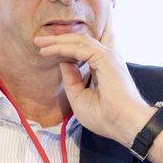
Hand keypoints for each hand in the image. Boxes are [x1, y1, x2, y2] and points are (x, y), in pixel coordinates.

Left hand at [31, 26, 153, 144]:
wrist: (123, 123)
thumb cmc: (106, 117)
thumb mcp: (79, 98)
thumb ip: (72, 80)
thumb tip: (63, 62)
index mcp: (103, 68)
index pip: (85, 50)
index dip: (66, 47)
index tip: (47, 49)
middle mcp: (106, 59)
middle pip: (80, 42)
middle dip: (59, 39)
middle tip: (39, 40)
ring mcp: (107, 57)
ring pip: (78, 41)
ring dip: (57, 40)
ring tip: (39, 42)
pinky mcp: (105, 58)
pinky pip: (78, 48)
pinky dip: (61, 47)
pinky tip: (47, 50)